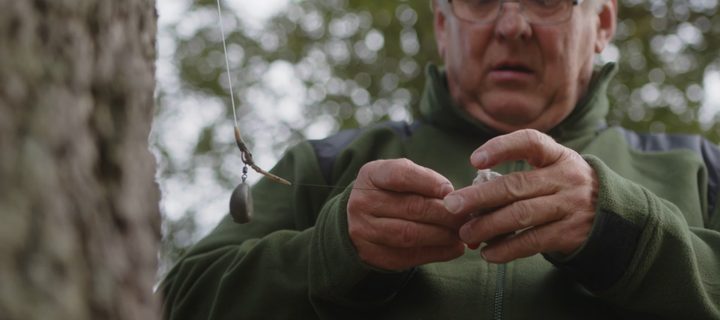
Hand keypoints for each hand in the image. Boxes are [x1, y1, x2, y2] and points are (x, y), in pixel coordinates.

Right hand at [347, 159, 465, 270]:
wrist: (362, 219)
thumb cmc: (391, 193)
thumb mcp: (401, 176)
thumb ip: (425, 181)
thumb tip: (455, 197)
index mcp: (371, 176)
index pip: (400, 175)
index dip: (428, 182)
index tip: (450, 190)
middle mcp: (362, 202)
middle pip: (410, 207)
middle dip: (445, 213)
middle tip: (467, 216)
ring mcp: (364, 230)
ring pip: (410, 234)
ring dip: (442, 235)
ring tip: (462, 233)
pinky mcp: (373, 254)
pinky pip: (408, 256)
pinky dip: (436, 253)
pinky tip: (453, 248)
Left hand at [443, 129, 597, 262]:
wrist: (612, 216)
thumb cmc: (563, 189)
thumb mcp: (550, 171)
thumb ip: (516, 179)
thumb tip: (470, 200)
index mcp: (557, 155)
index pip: (529, 142)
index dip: (501, 148)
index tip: (474, 160)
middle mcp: (566, 178)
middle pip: (515, 185)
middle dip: (478, 197)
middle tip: (452, 206)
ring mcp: (570, 206)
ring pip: (521, 215)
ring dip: (488, 226)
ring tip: (465, 234)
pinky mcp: (571, 233)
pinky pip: (532, 241)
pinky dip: (506, 249)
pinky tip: (488, 253)